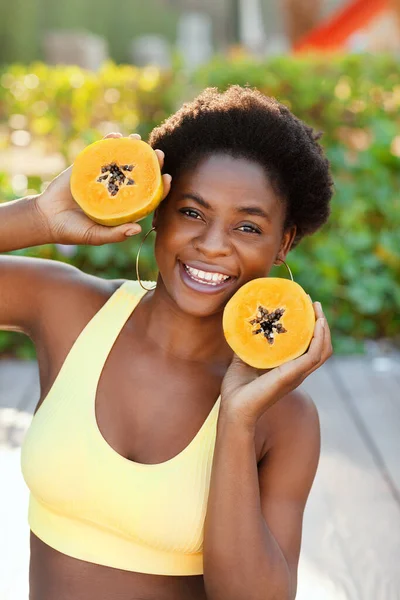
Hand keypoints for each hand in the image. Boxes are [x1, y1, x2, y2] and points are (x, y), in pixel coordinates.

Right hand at [34, 133, 171, 245]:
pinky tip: (115, 136)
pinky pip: (101, 153)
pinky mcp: (88, 167)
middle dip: (152, 163)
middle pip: (140, 174)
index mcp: (124, 207)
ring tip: (138, 140)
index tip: (168, 178)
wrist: (47, 218)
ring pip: (122, 160)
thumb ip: (115, 234)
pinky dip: (108, 143)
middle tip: (159, 154)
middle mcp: (117, 190)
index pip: (149, 196)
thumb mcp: (95, 236)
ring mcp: (104, 177)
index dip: (161, 187)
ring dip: (132, 148)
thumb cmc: (73, 231)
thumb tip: (138, 229)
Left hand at [220, 301, 332, 430]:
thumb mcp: (243, 359)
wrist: (234, 407)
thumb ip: (248, 343)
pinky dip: (320, 339)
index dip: (311, 328)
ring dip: (323, 328)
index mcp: (289, 368)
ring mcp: (298, 374)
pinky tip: (318, 324)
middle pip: (321, 346)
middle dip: (320, 324)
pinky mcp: (294, 375)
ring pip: (323, 350)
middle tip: (314, 303)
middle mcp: (297, 371)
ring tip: (317, 310)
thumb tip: (243, 324)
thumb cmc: (237, 388)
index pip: (309, 347)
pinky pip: (315, 355)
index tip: (305, 307)